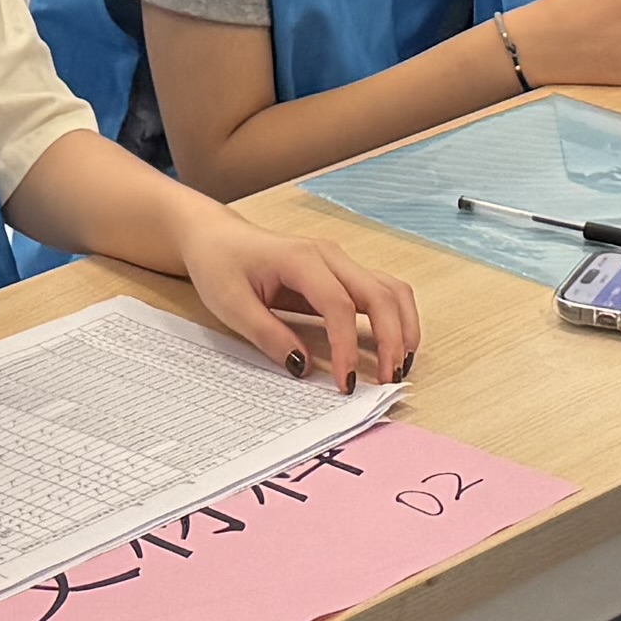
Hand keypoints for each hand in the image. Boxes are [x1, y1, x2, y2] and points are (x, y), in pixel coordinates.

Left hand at [184, 207, 422, 392]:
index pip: (339, 305)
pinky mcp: (342, 273)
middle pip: (379, 294)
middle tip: (387, 380)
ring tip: (400, 365)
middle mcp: (330, 255)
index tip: (346, 383)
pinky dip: (395, 318)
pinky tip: (395, 345)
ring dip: (403, 327)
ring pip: (390, 290)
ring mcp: (340, 261)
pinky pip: (382, 291)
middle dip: (392, 339)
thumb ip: (269, 336)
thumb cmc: (221, 265)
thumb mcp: (232, 305)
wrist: (217, 237)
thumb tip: (303, 367)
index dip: (347, 347)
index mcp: (301, 259)